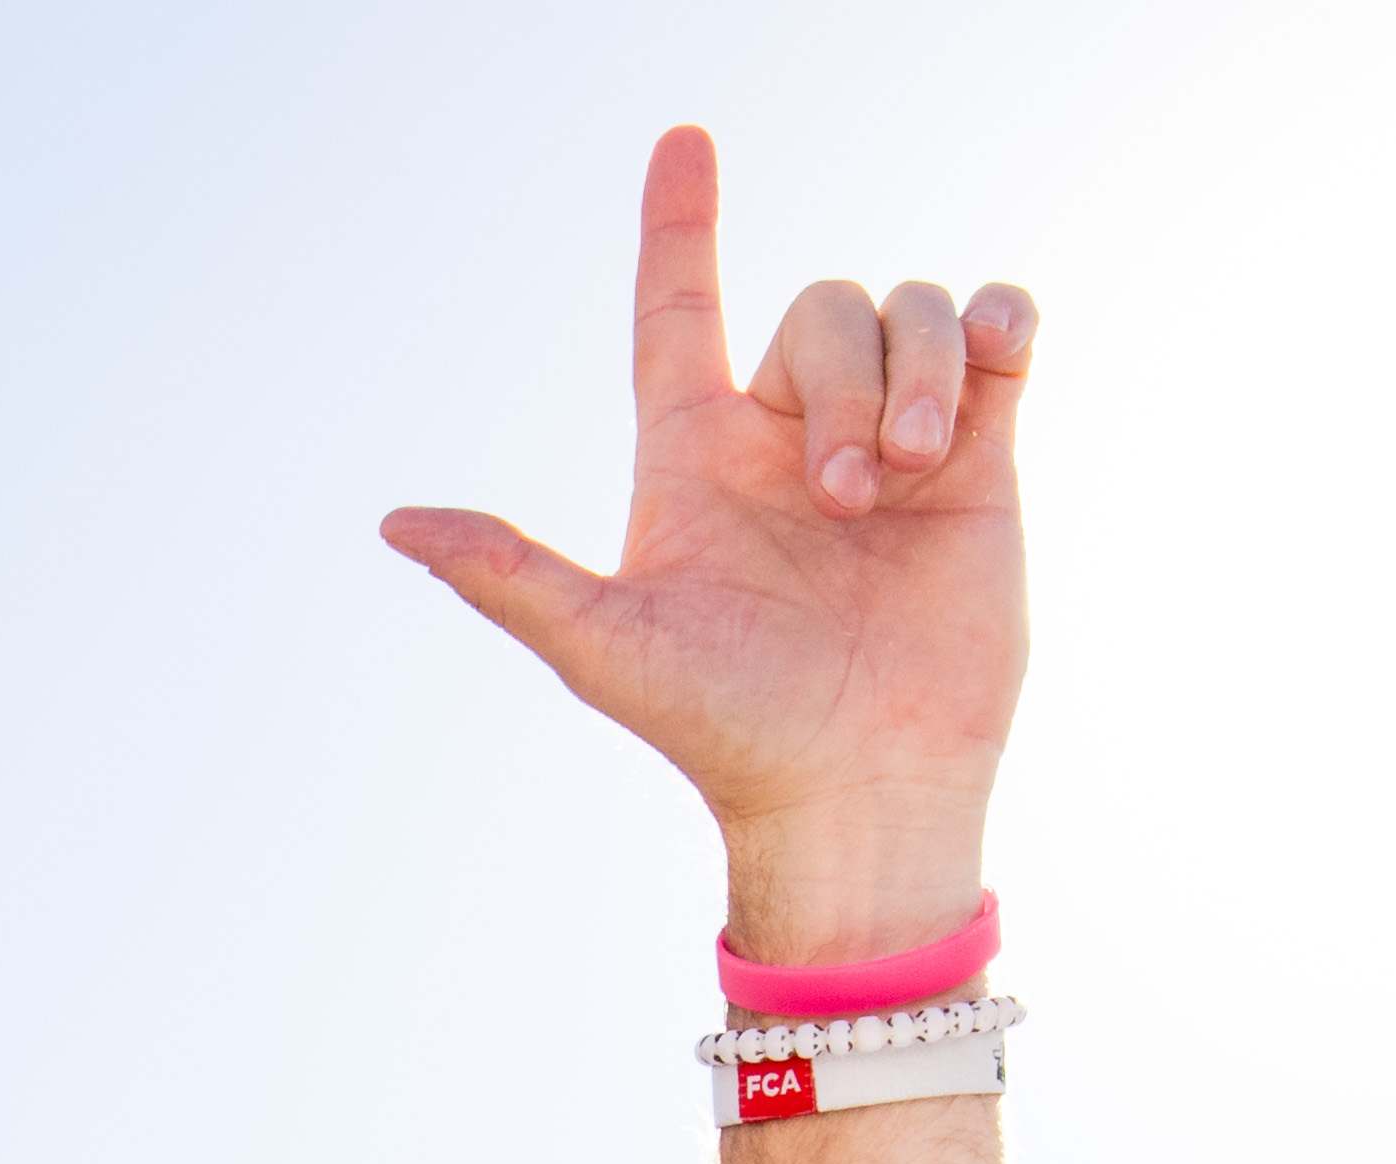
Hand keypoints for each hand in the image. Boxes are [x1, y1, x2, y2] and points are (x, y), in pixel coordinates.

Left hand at [383, 127, 1033, 950]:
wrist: (857, 791)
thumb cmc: (727, 730)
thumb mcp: (606, 649)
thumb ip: (508, 574)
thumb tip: (395, 522)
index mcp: (696, 456)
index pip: (679, 307)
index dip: (679, 226)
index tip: (683, 140)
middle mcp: (791, 434)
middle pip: (821, 308)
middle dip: (844, 381)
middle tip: (846, 499)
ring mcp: (891, 441)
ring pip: (908, 312)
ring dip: (918, 372)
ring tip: (910, 479)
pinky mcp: (979, 459)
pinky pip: (997, 332)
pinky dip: (1000, 321)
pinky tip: (998, 357)